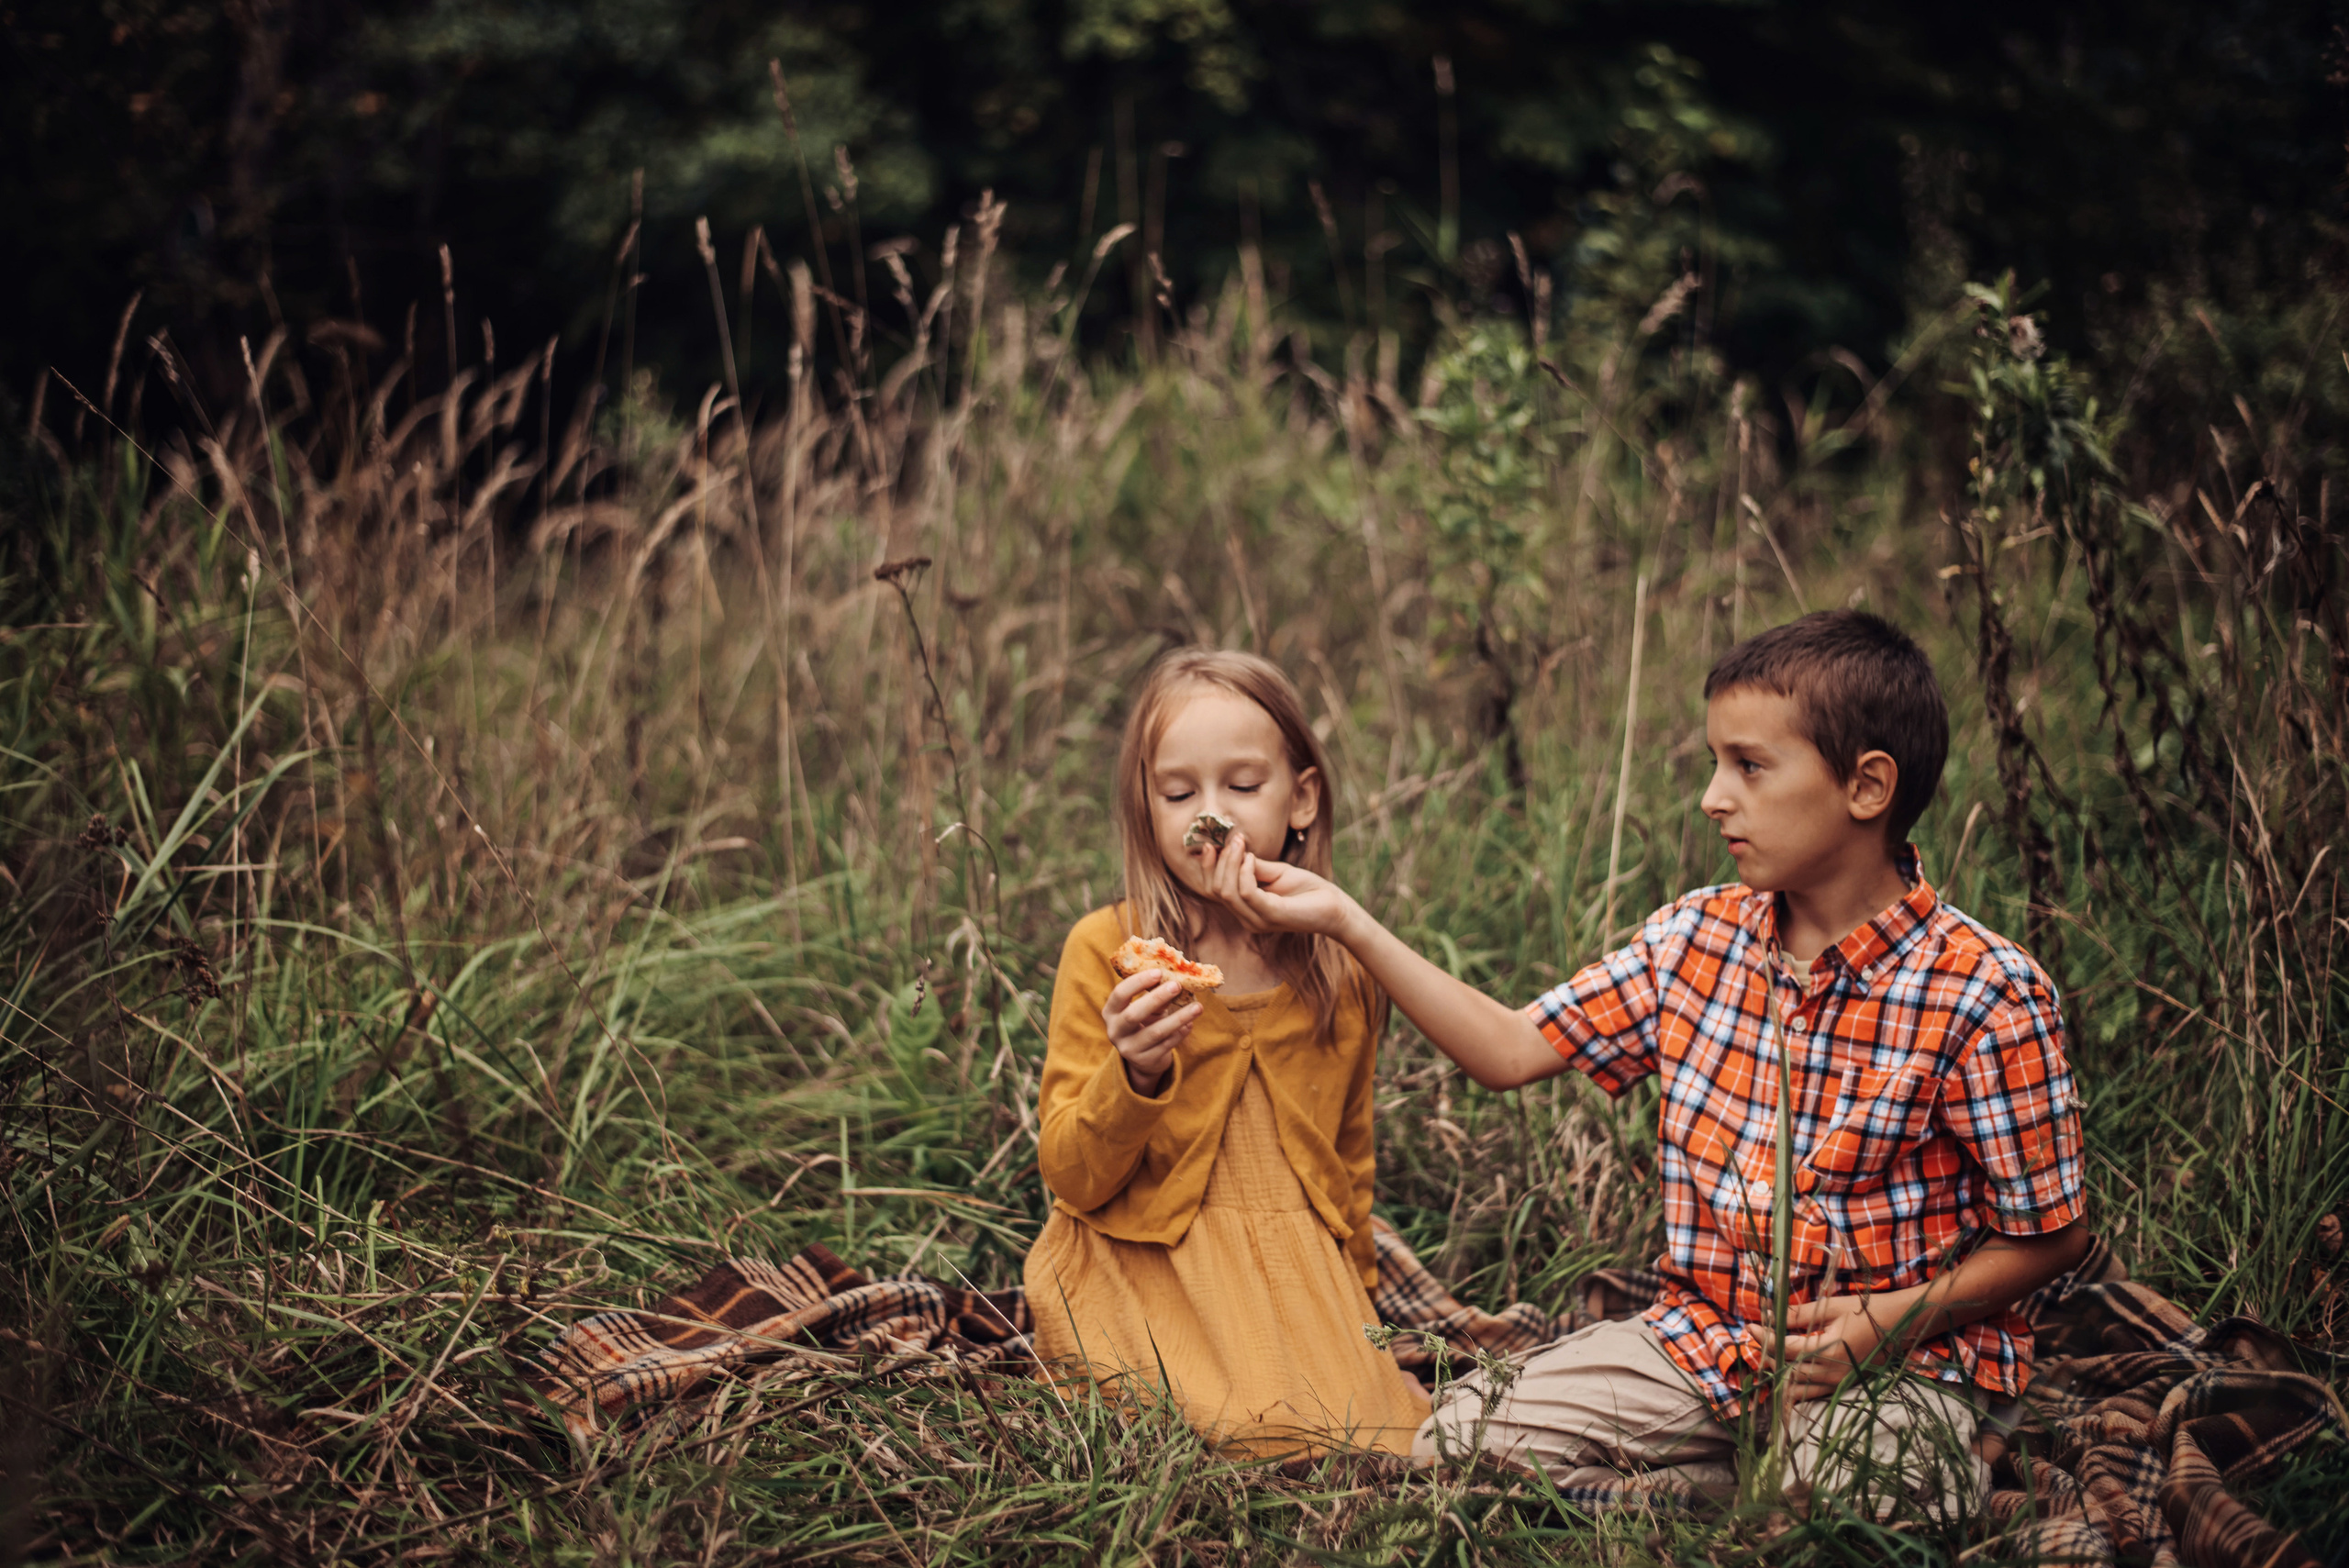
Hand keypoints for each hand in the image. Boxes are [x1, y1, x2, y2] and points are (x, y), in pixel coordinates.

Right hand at [1102, 969, 1200, 1096]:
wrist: (1143, 1058)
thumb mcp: (1145, 1007)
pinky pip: (1166, 1045)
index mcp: (1111, 1012)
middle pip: (1133, 1014)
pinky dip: (1180, 1033)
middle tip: (1177, 985)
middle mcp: (1115, 1031)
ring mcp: (1129, 1049)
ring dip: (1178, 1018)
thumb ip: (1154, 994)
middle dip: (1156, 998)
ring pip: (1155, 1032)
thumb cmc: (1144, 1022)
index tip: (1158, 972)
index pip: (1120, 994)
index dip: (1138, 982)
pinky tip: (1190, 1023)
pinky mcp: (1146, 1061)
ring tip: (1197, 1007)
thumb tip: (1176, 979)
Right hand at [1203, 832, 1355, 937]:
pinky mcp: (1272, 916)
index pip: (1213, 891)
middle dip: (1219, 862)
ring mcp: (1258, 920)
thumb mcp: (1276, 872)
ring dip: (1230, 863)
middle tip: (1233, 840)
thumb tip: (1234, 848)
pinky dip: (1245, 871)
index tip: (1210, 844)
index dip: (1206, 868)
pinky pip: (1247, 893)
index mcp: (1245, 910)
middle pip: (1215, 890)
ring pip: (1227, 892)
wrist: (1335, 907)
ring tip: (1241, 844)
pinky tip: (1252, 858)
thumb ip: (1254, 865)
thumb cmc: (1307, 890)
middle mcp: (1247, 919)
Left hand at [1763, 1294, 1890, 1401]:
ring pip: (1798, 1389)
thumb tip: (1770, 1313)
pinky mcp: (1844, 1386)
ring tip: (1764, 1359)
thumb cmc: (1867, 1312)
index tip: (1750, 1327)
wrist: (1900, 1325)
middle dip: (1767, 1357)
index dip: (1765, 1338)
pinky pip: (1813, 1394)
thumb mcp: (1831, 1307)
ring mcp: (1839, 1383)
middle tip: (1753, 1342)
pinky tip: (1784, 1378)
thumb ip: (1799, 1314)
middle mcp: (1833, 1373)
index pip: (1786, 1349)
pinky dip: (1795, 1388)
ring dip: (1778, 1376)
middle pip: (1788, 1371)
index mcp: (1828, 1351)